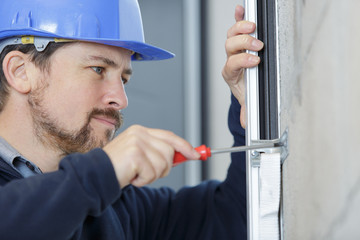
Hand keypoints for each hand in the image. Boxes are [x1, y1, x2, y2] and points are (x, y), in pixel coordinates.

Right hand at [103, 125, 199, 187]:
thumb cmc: (117, 167)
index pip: (169, 137)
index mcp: (140, 131)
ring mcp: (137, 143)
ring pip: (163, 164)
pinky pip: (152, 173)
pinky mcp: (135, 154)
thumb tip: (184, 155)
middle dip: (163, 167)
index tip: (196, 155)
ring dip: (151, 175)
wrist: (95, 175)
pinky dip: (143, 181)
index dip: (185, 146)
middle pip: (169, 152)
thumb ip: (158, 152)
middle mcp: (139, 133)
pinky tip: (131, 177)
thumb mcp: (139, 156)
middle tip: (146, 172)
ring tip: (135, 173)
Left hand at [222, 5, 263, 127]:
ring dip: (241, 28)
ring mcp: (235, 49)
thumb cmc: (246, 90)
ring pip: (232, 34)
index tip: (255, 61)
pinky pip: (236, 26)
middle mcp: (231, 59)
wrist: (243, 85)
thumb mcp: (247, 103)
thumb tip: (246, 124)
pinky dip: (238, 16)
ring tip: (252, 26)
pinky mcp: (240, 40)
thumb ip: (247, 112)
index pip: (232, 65)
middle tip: (257, 44)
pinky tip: (240, 9)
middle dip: (243, 44)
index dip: (242, 61)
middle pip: (230, 46)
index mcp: (231, 73)